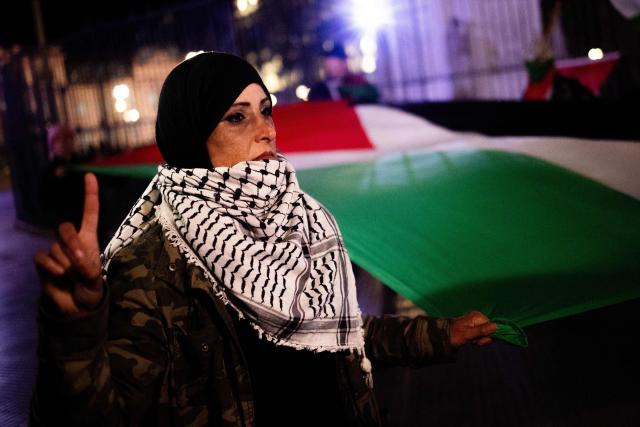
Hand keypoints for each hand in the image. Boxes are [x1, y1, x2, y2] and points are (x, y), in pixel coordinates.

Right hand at [34, 173, 102, 317]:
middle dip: (71, 244)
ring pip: (56, 248)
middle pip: (65, 228)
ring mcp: (55, 250)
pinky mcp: (42, 261)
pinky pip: (42, 258)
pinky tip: (57, 276)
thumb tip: (73, 258)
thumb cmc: (89, 289)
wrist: (75, 307)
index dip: (89, 195)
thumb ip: (87, 268)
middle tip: (78, 262)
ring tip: (70, 276)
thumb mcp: (95, 280)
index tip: (88, 175)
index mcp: (89, 239)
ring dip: (65, 264)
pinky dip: (51, 268)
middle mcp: (71, 241)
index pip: (90, 213)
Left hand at [449, 311, 496, 347]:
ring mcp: (476, 322)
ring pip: (485, 334)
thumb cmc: (455, 335)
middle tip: (473, 341)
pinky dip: (476, 339)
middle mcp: (478, 317)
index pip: (492, 327)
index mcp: (478, 316)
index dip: (487, 336)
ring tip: (470, 340)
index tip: (478, 341)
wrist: (444, 336)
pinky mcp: (474, 326)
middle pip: (489, 331)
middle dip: (482, 338)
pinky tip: (470, 340)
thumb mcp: (468, 334)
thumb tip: (496, 326)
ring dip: (478, 339)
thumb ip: (482, 330)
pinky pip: (480, 334)